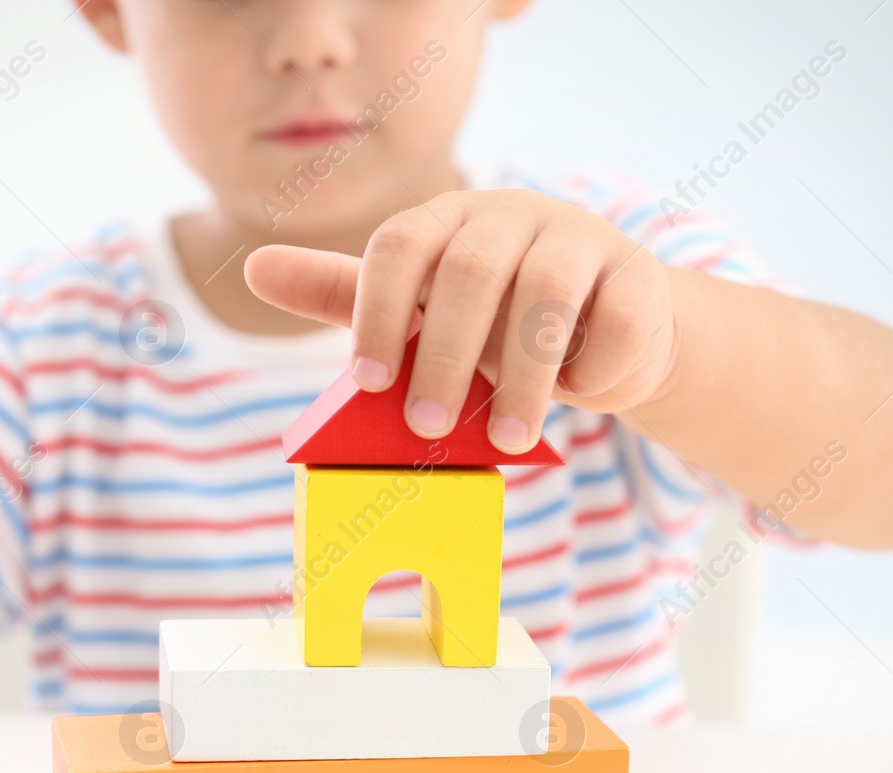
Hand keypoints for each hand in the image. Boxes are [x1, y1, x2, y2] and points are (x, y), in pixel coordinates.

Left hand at [244, 188, 677, 452]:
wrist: (614, 335)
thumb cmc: (499, 326)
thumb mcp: (422, 313)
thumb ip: (348, 297)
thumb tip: (252, 269)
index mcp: (449, 218)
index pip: (399, 243)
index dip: (378, 311)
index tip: (368, 382)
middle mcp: (512, 214)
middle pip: (468, 270)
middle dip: (443, 357)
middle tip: (427, 427)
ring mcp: (581, 237)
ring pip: (544, 296)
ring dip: (519, 378)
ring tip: (501, 439)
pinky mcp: (640, 276)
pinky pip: (613, 321)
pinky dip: (590, 369)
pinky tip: (579, 394)